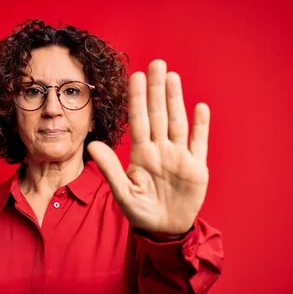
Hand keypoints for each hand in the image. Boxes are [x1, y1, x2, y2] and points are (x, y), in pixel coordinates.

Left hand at [87, 59, 209, 234]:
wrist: (164, 230)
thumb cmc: (140, 212)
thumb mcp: (122, 192)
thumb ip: (110, 168)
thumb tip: (91, 145)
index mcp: (142, 154)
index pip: (138, 121)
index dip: (137, 99)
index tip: (135, 76)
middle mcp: (160, 150)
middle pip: (158, 114)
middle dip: (157, 90)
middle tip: (157, 63)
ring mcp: (179, 157)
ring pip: (177, 122)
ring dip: (176, 100)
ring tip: (173, 77)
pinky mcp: (196, 167)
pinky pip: (199, 143)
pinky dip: (200, 126)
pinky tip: (200, 107)